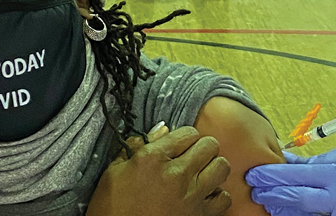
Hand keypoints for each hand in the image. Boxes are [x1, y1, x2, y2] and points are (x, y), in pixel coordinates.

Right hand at [88, 126, 231, 215]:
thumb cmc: (111, 208)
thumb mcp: (114, 172)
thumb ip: (136, 146)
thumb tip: (161, 128)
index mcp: (152, 158)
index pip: (188, 132)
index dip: (185, 137)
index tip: (180, 145)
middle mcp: (176, 174)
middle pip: (210, 145)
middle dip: (202, 148)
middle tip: (193, 157)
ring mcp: (191, 195)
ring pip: (222, 166)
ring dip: (213, 167)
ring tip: (201, 173)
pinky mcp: (199, 215)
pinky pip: (224, 197)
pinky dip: (216, 195)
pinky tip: (203, 196)